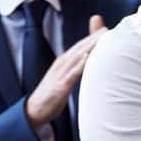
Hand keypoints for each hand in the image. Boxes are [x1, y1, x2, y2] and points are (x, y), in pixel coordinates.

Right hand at [25, 15, 107, 129]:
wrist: (33, 111)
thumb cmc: (50, 96)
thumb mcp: (63, 79)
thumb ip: (74, 70)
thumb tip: (85, 64)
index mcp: (62, 63)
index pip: (79, 47)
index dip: (92, 38)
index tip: (105, 30)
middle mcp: (61, 65)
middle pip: (79, 48)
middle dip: (93, 38)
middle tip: (107, 29)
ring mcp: (60, 75)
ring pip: (76, 58)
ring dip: (89, 47)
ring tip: (101, 38)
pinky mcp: (59, 87)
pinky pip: (70, 75)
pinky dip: (79, 65)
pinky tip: (87, 58)